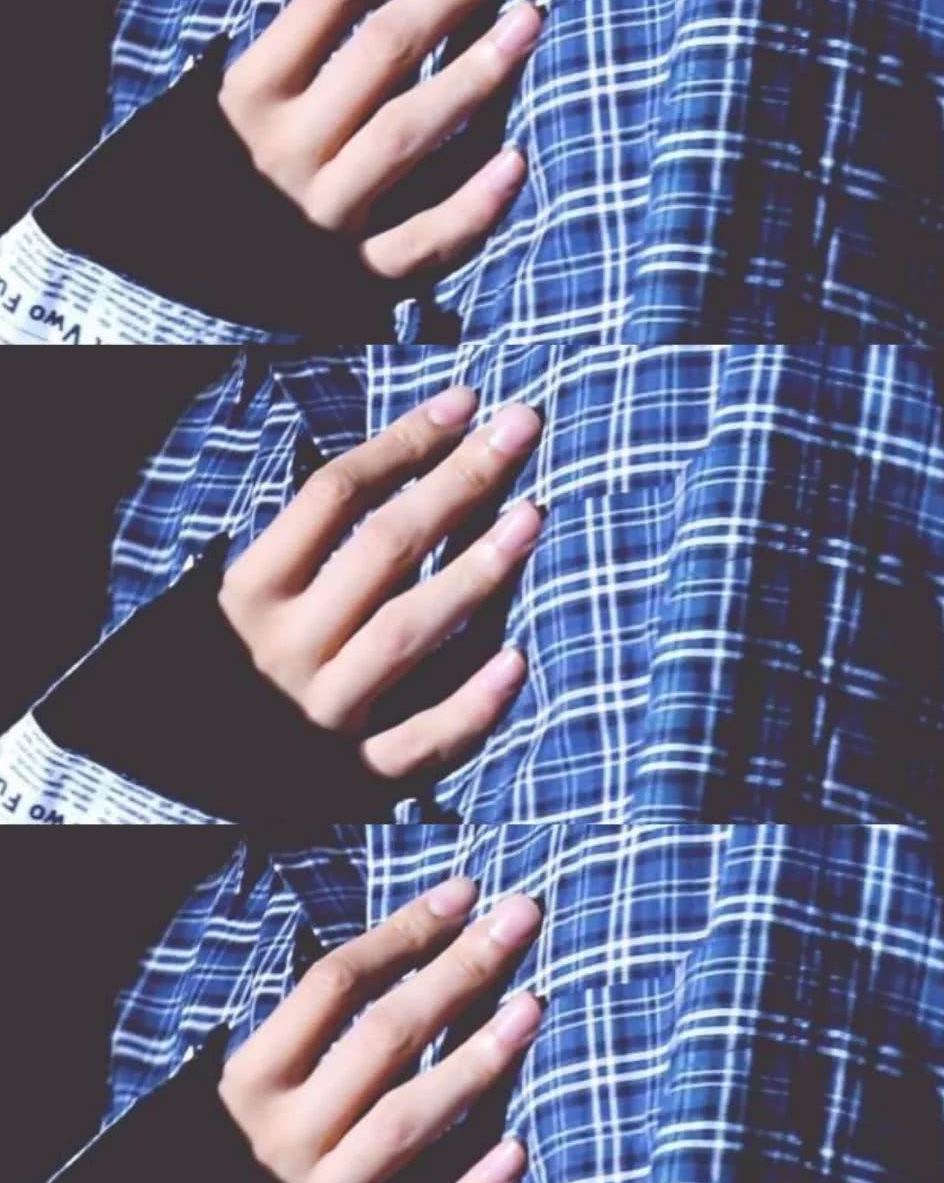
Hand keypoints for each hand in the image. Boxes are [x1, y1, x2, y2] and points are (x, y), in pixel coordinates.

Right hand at [217, 384, 541, 780]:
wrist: (172, 780)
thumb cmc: (219, 668)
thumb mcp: (233, 597)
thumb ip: (302, 547)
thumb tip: (399, 466)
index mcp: (251, 591)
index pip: (335, 494)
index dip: (405, 441)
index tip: (465, 402)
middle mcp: (286, 646)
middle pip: (385, 547)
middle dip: (459, 479)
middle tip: (522, 428)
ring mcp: (321, 712)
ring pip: (406, 632)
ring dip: (475, 571)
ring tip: (532, 517)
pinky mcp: (351, 776)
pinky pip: (419, 742)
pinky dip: (469, 706)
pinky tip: (517, 661)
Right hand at [218, 0, 543, 283]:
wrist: (194, 277)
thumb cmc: (236, 167)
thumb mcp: (244, 97)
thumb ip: (305, 47)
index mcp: (253, 92)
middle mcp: (287, 148)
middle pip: (384, 49)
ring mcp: (324, 213)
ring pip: (407, 133)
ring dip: (475, 74)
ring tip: (529, 20)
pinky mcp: (355, 275)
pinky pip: (421, 241)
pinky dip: (471, 206)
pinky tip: (515, 159)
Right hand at [218, 878, 541, 1182]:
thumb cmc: (228, 1152)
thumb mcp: (242, 1084)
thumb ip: (307, 1031)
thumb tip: (402, 947)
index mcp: (252, 1081)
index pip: (337, 984)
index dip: (405, 931)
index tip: (464, 892)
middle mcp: (285, 1138)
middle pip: (386, 1037)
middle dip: (460, 969)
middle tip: (522, 918)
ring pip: (407, 1123)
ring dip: (475, 1063)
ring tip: (533, 1007)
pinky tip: (516, 1150)